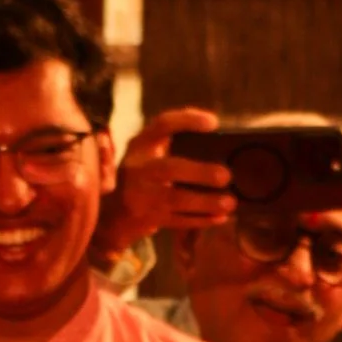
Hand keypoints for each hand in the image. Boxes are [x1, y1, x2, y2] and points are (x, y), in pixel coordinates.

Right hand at [105, 107, 230, 259]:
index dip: (188, 121)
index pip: (163, 125)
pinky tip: (219, 217)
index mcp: (141, 145)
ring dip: (205, 202)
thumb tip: (218, 137)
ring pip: (176, 199)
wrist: (111, 214)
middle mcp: (139, 168)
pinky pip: (178, 220)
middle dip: (199, 172)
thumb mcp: (147, 153)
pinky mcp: (148, 219)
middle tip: (226, 176)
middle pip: (169, 168)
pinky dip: (201, 220)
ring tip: (230, 203)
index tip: (214, 123)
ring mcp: (142, 196)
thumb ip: (172, 143)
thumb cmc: (141, 176)